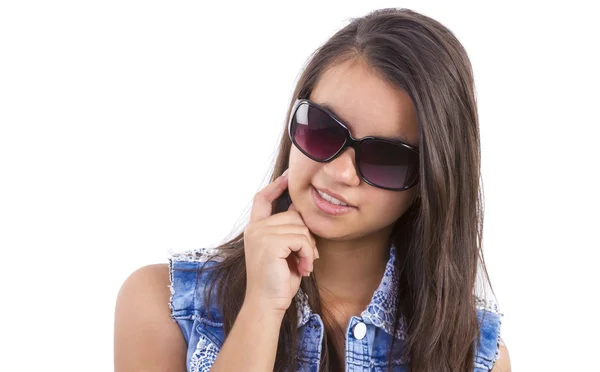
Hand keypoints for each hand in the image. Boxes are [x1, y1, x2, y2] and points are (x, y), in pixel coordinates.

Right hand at [242, 170, 318, 312]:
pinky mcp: (270, 242)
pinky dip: (308, 255)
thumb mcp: (284, 250)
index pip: (262, 198)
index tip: (288, 175)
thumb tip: (300, 211)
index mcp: (255, 229)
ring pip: (300, 227)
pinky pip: (302, 239)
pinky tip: (303, 268)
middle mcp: (255, 228)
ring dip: (309, 249)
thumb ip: (288, 231)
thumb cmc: (278, 281)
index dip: (276, 186)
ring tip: (303, 265)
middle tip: (307, 257)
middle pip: (293, 215)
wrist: (267, 303)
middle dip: (306, 236)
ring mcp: (261, 234)